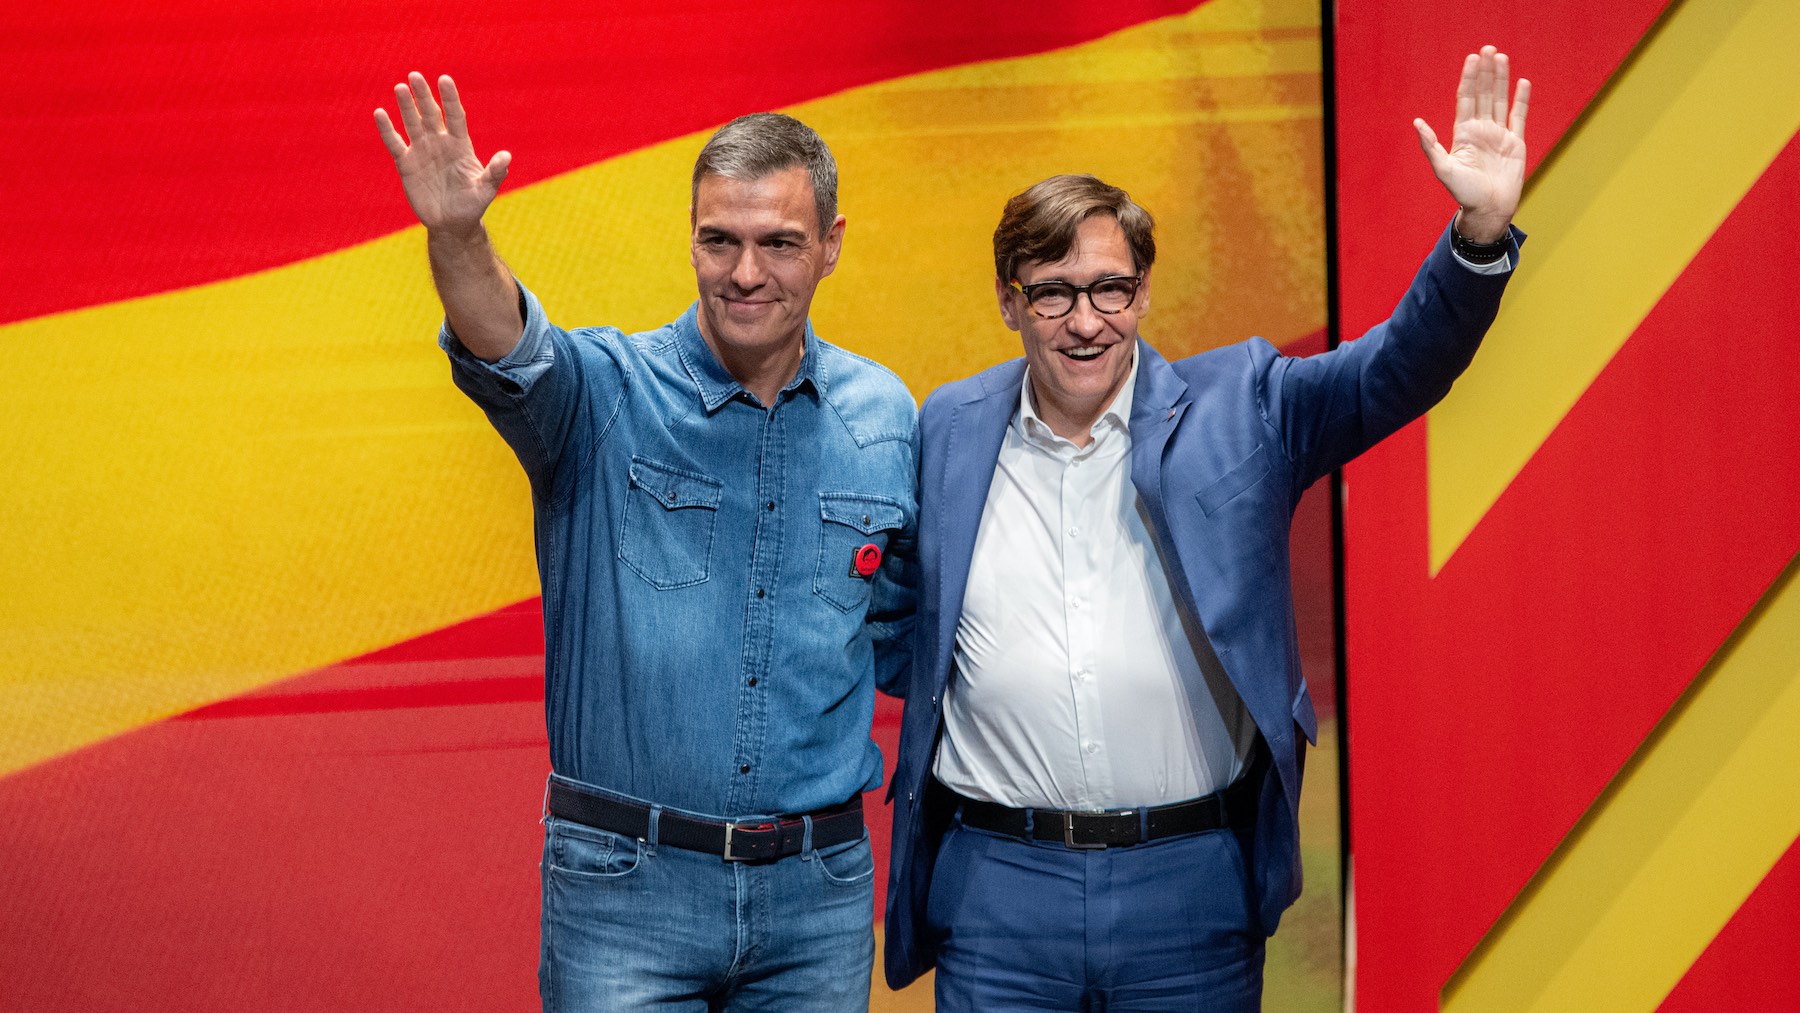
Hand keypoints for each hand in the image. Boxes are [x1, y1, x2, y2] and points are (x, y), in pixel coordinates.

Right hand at [374, 73, 511, 235]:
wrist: (452, 224)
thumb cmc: (472, 206)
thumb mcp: (486, 190)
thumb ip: (495, 173)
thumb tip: (507, 156)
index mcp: (460, 145)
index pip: (454, 116)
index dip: (449, 98)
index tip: (444, 79)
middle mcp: (440, 143)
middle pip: (431, 114)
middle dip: (423, 96)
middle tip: (415, 76)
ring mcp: (422, 151)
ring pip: (412, 123)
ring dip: (406, 106)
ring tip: (399, 87)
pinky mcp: (406, 163)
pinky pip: (395, 143)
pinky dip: (387, 129)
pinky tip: (380, 113)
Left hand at [1414, 46, 1528, 243]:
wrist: (1489, 210)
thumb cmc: (1464, 194)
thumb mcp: (1444, 169)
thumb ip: (1431, 146)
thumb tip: (1416, 123)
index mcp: (1463, 134)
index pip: (1466, 99)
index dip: (1469, 79)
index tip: (1472, 59)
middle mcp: (1480, 130)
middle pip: (1483, 94)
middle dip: (1486, 72)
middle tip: (1488, 49)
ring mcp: (1498, 135)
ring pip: (1500, 100)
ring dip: (1501, 79)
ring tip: (1502, 57)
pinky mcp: (1515, 143)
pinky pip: (1519, 116)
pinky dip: (1521, 100)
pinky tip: (1522, 83)